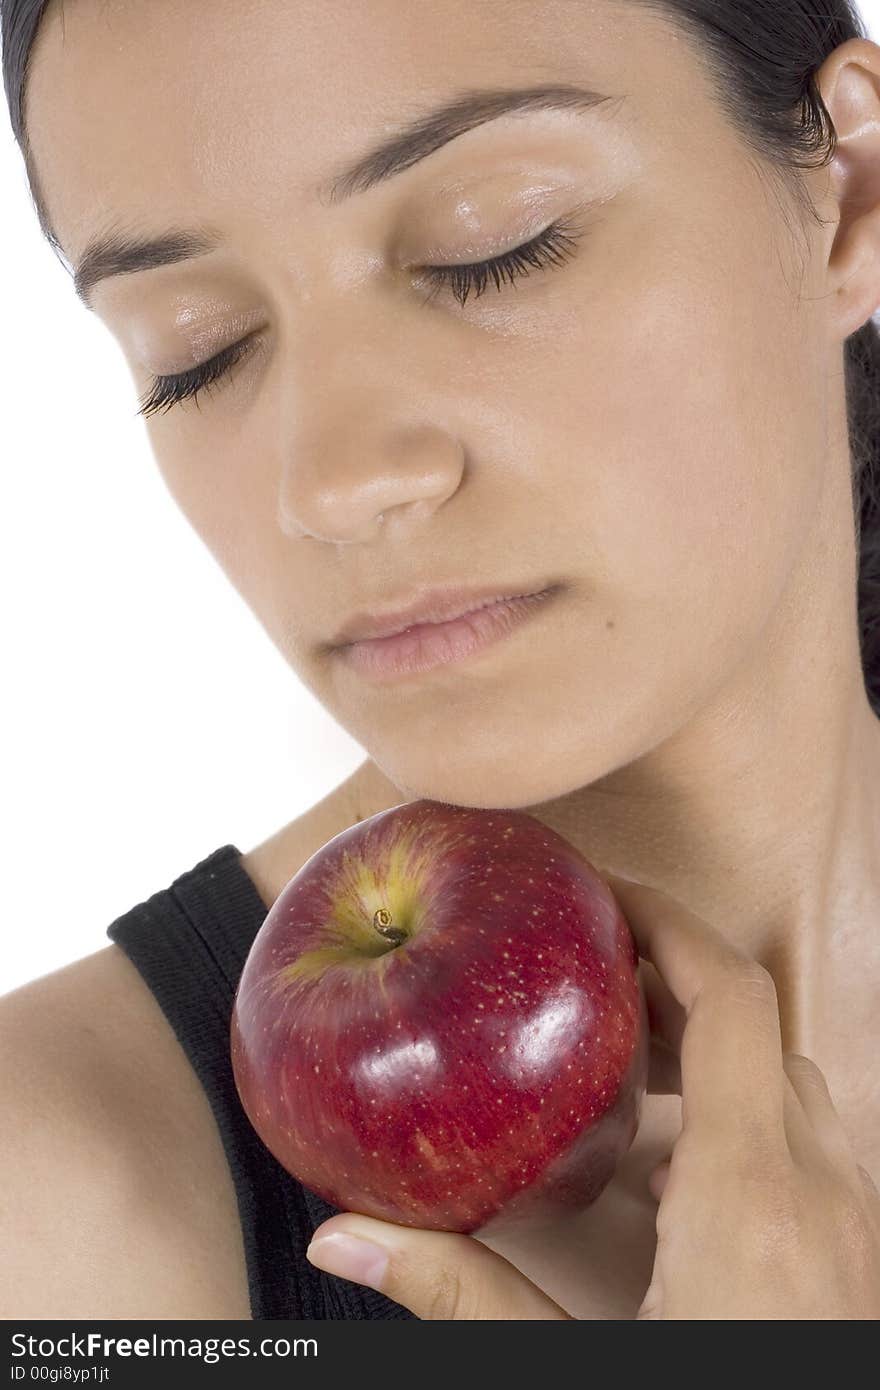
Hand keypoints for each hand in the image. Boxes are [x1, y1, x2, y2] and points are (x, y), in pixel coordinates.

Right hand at [304, 875, 879, 1318]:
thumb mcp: (584, 1360)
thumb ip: (466, 1297)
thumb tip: (341, 1235)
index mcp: (753, 1193)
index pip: (731, 999)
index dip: (669, 925)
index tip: (603, 892)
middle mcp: (823, 1190)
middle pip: (760, 1029)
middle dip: (676, 985)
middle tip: (586, 976)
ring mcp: (857, 1228)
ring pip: (791, 1087)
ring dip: (711, 1058)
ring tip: (618, 1068)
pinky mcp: (859, 1265)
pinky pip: (807, 1151)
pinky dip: (740, 1126)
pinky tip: (670, 1179)